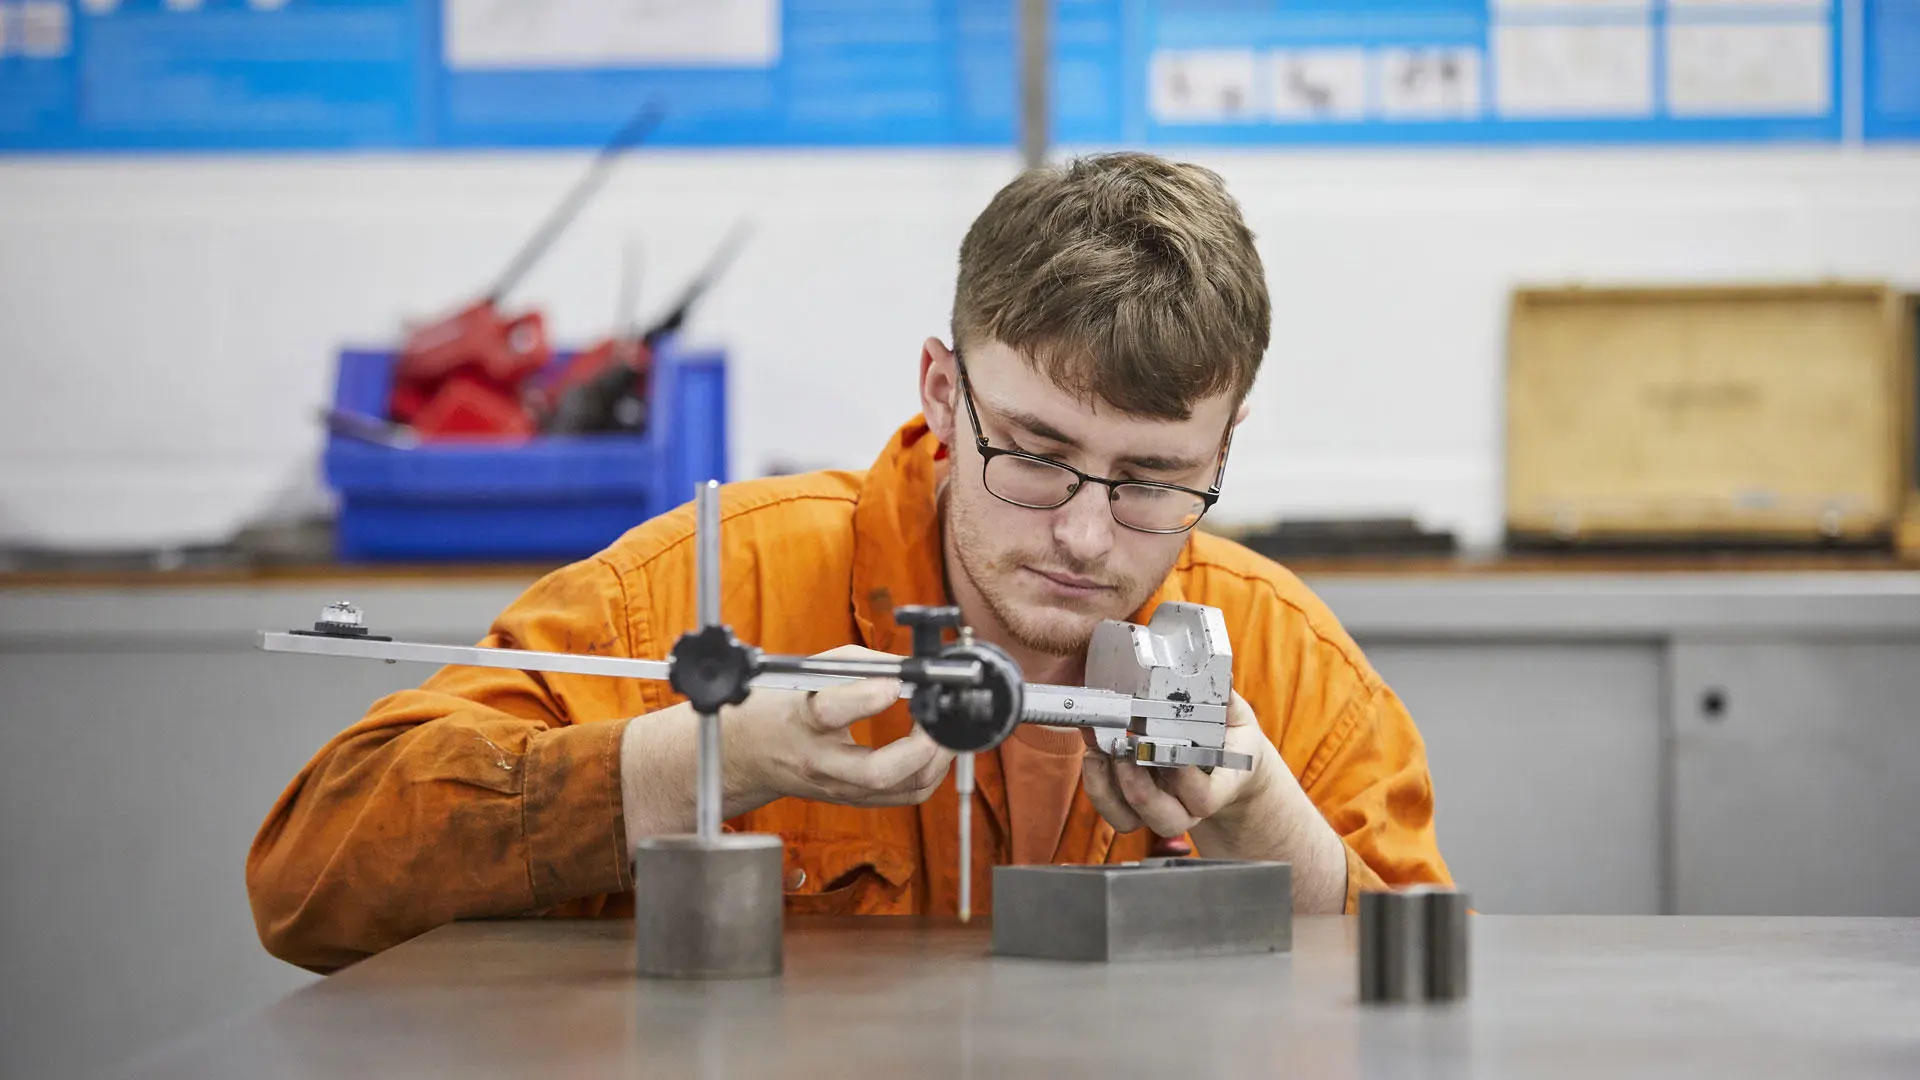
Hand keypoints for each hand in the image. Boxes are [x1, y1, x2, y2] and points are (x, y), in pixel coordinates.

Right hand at [620, 645, 953, 838]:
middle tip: (934, 720)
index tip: (894, 682)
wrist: (751, 754)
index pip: (830, 713)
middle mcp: (820, 762)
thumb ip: (860, 664)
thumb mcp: (809, 672)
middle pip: (875, 773)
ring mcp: (839, 788)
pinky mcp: (855, 800)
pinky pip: (905, 796)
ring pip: (899, 790)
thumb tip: (908, 666)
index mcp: (801, 721)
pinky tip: (934, 749)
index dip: (866, 696)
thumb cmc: (783, 707)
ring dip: (934, 760)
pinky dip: (929, 772)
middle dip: (919, 748)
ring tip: (942, 730)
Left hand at [1078, 690, 1276, 839]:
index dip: (1186, 780)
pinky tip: (1094, 750)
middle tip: (1126, 749)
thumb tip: (1218, 680)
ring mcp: (1158, 810)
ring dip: (1110, 787)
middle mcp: (1188, 807)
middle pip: (1165, 819)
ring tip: (1101, 750)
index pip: (1204, 799)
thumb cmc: (1228, 740)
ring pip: (1130, 819)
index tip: (1171, 749)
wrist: (1222, 767)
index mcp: (1219, 788)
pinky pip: (1110, 808)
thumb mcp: (1234, 719)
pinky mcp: (1132, 806)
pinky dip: (1096, 782)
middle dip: (1140, 788)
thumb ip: (1227, 703)